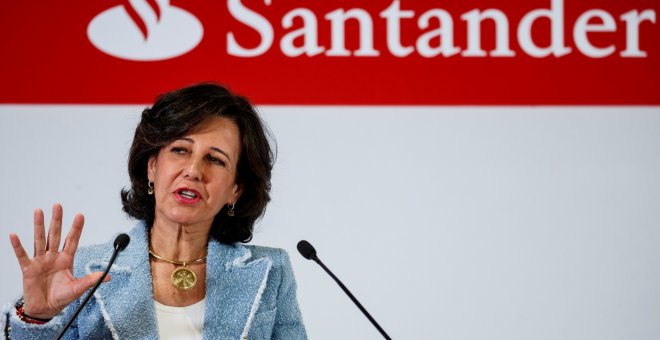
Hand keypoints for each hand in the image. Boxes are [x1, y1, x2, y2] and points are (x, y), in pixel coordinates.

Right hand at [9, 203, 109, 318]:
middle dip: (57, 220)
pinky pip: (22, 255)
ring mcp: (40, 261)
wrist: (45, 309)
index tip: (80, 215)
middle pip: (55, 235)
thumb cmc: (61, 298)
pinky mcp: (28, 269)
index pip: (72, 240)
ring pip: (40, 240)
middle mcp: (53, 257)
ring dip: (39, 226)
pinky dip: (18, 246)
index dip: (76, 228)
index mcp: (66, 260)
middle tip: (58, 205)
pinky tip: (14, 235)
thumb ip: (90, 280)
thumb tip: (108, 277)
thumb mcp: (77, 289)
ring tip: (39, 211)